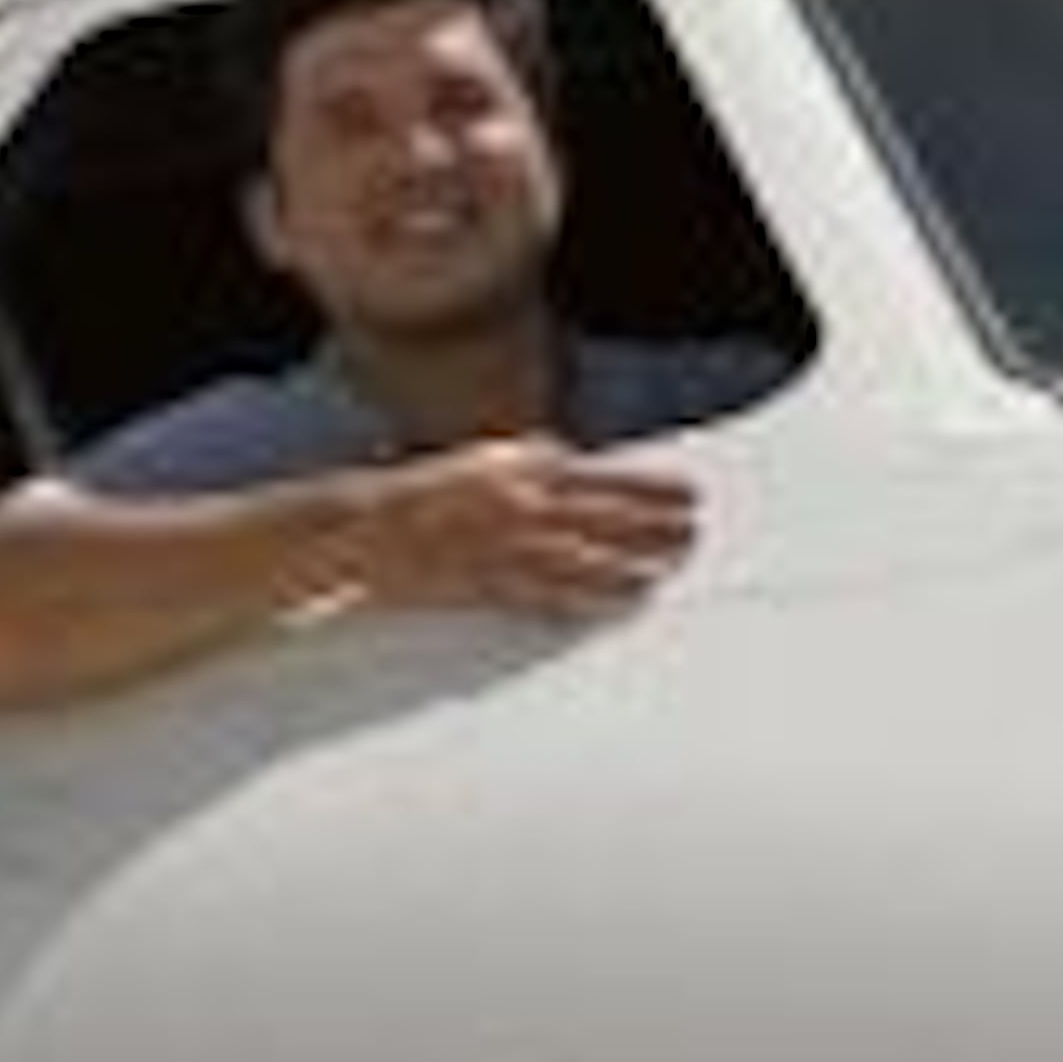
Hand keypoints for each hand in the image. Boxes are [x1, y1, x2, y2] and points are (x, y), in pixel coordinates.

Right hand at [344, 439, 703, 624]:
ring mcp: (504, 548)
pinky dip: (588, 599)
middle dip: (654, 528)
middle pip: (604, 519)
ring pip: (583, 559)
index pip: (605, 477)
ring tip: (665, 572)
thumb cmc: (433, 491)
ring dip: (629, 566)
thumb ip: (538, 461)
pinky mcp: (488, 585)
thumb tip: (579, 463)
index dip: (651, 486)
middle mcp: (519, 505)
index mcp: (523, 467)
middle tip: (694, 536)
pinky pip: (548, 595)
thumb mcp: (490, 458)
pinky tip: (618, 603)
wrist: (368, 527)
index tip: (690, 492)